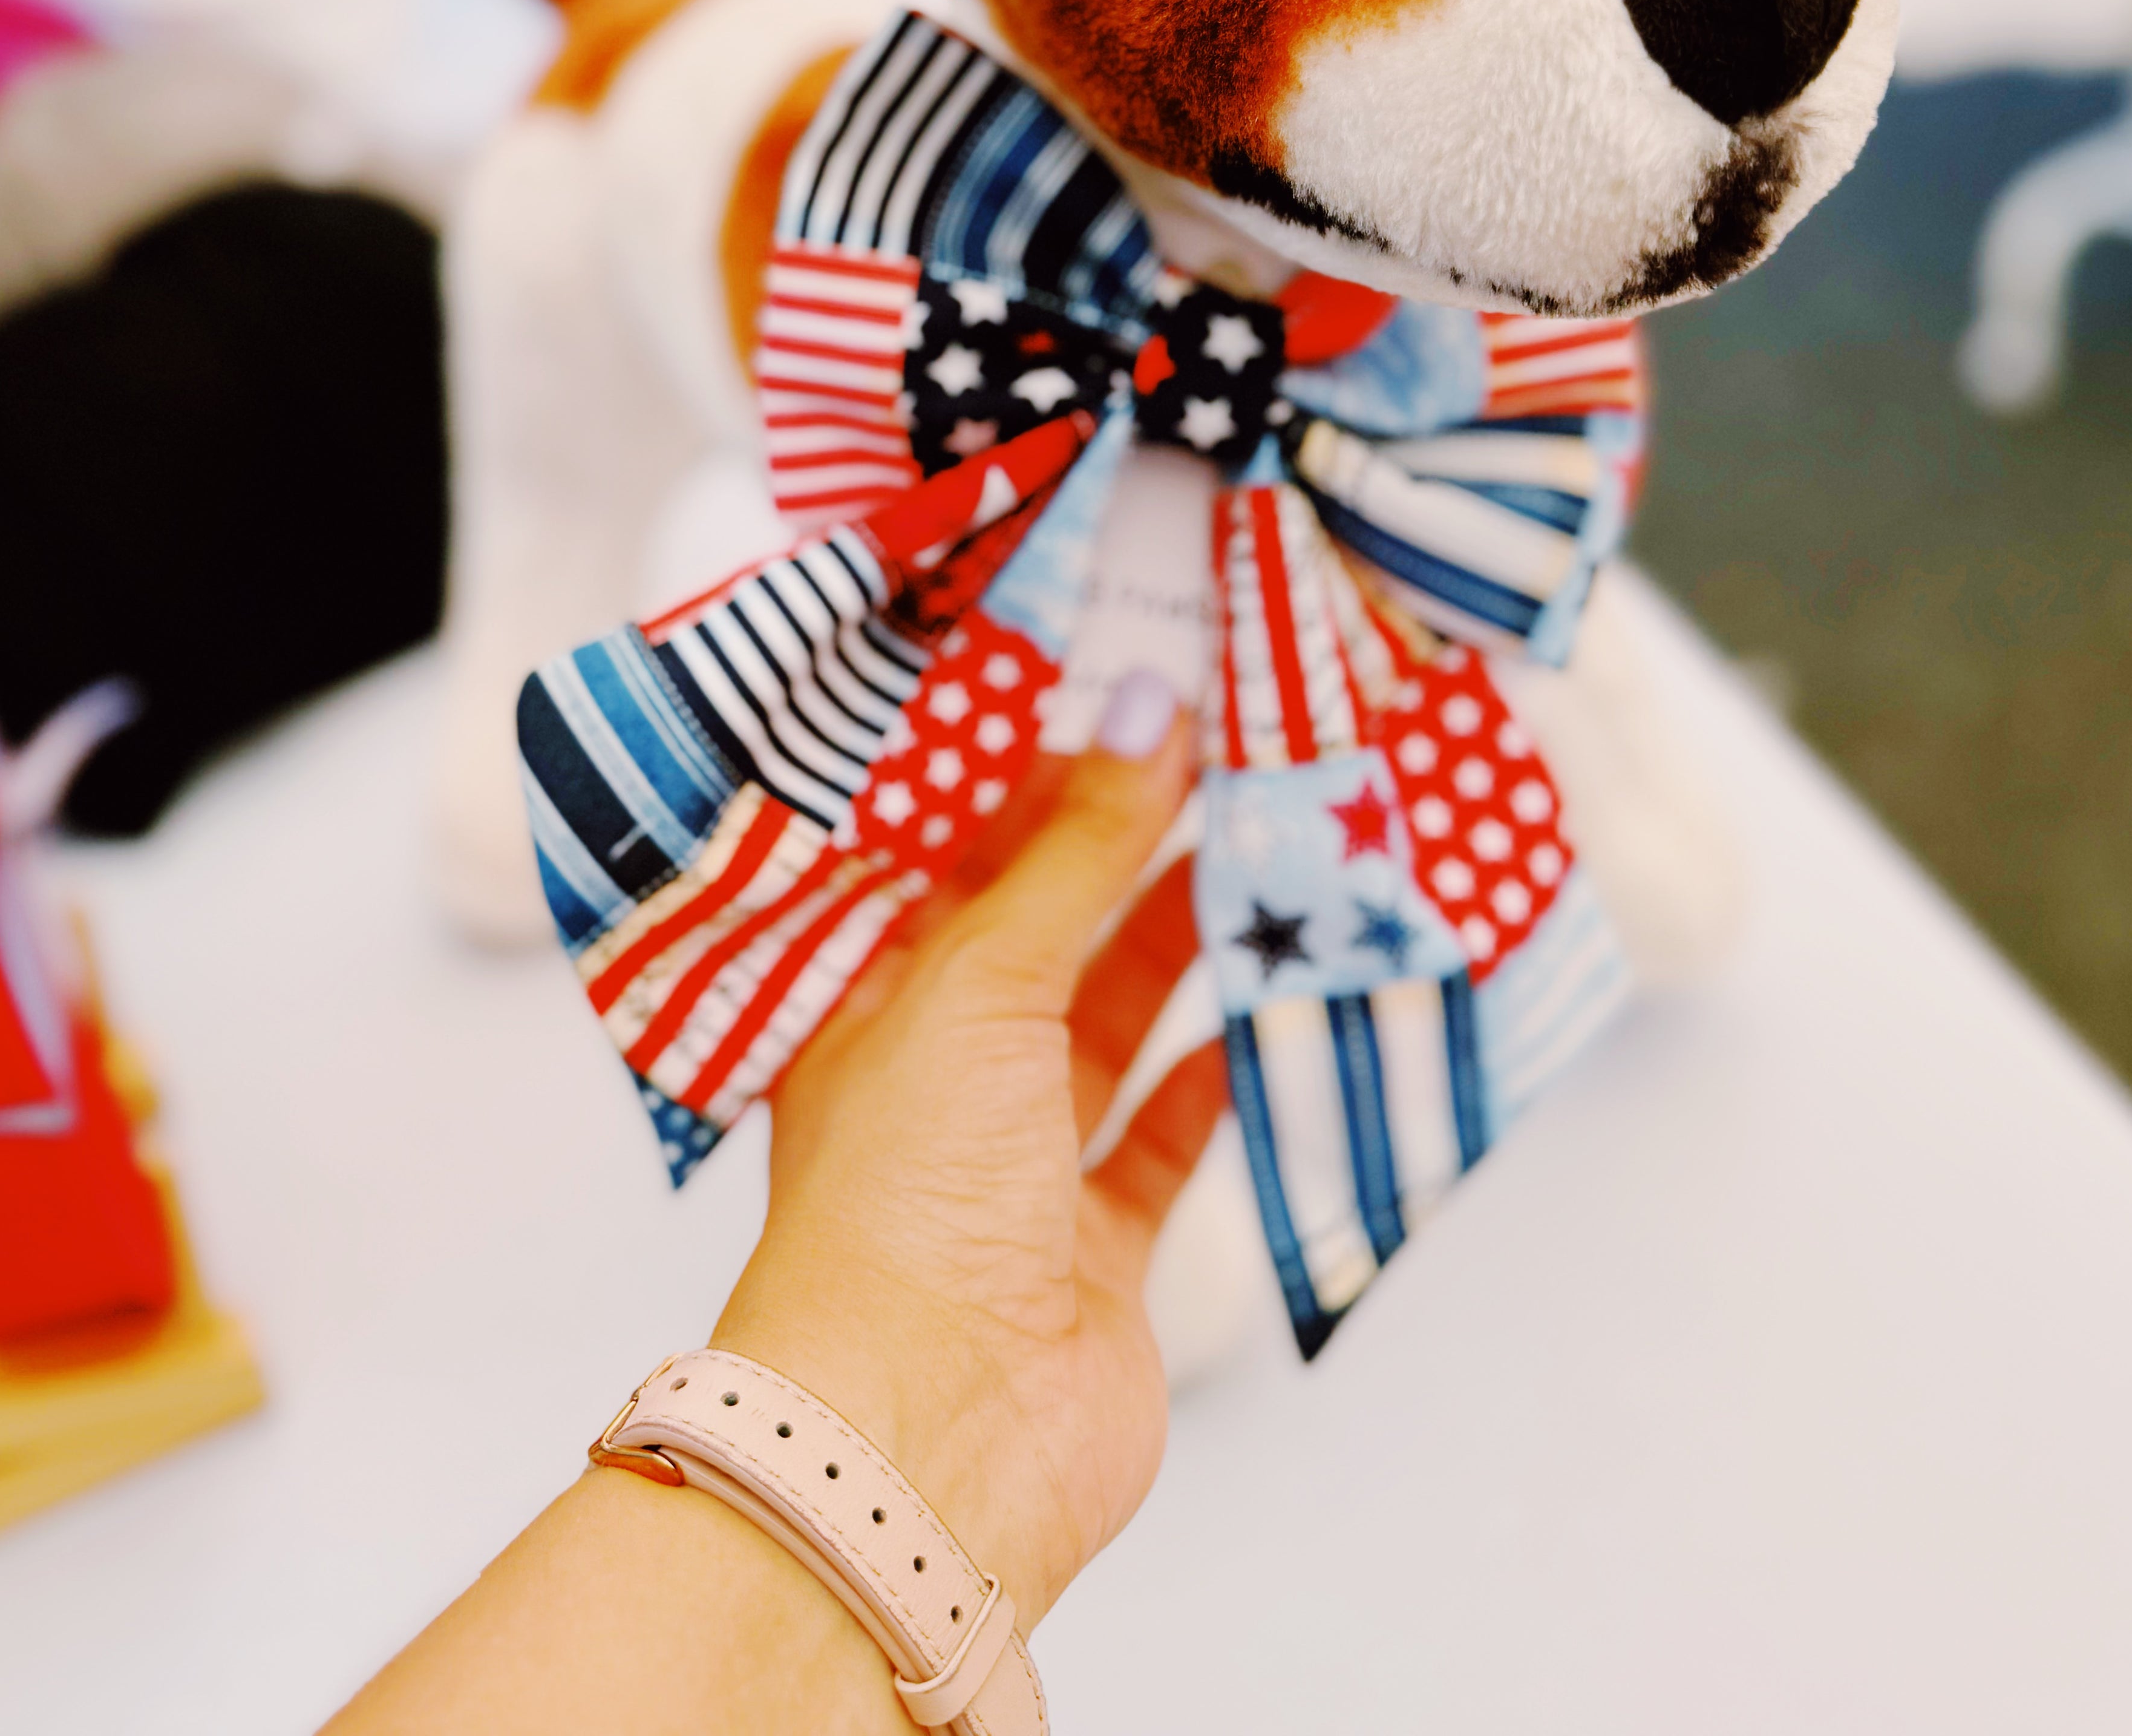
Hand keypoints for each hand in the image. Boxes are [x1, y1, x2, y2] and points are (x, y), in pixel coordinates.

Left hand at [712, 672, 1225, 1627]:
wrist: (926, 1437)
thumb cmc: (900, 1204)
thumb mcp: (980, 983)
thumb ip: (1074, 853)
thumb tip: (1146, 711)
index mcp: (866, 1003)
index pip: (954, 858)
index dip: (1035, 776)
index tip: (1121, 695)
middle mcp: (936, 1078)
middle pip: (1043, 932)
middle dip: (1124, 846)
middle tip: (1219, 747)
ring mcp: (1017, 1170)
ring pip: (1112, 1025)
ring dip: (1182, 943)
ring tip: (1262, 843)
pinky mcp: (1097, 1252)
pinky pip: (1167, 1138)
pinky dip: (1220, 1075)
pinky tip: (1265, 1004)